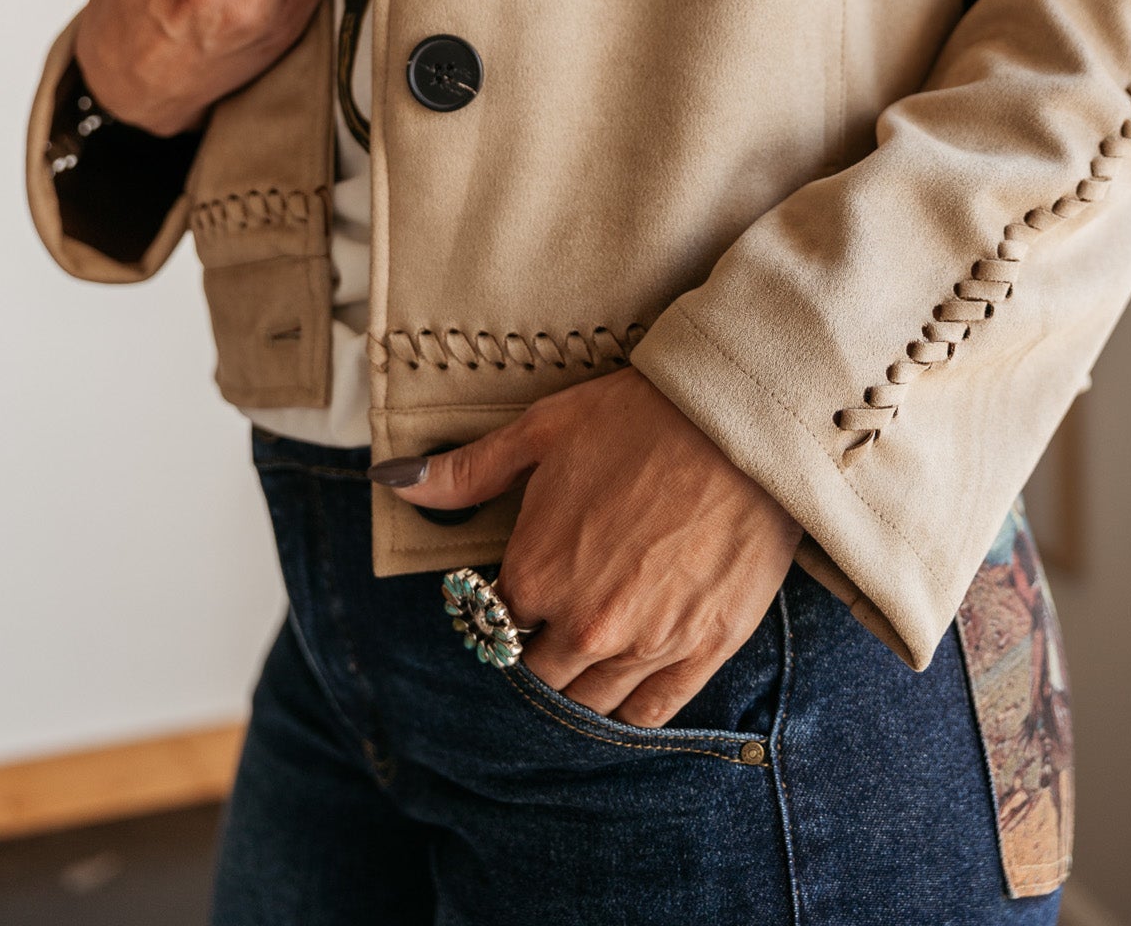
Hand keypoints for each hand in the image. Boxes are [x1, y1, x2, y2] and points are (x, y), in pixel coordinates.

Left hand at [376, 368, 801, 727]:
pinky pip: (652, 712)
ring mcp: (646, 644)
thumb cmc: (637, 418)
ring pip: (591, 702)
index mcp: (535, 575)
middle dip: (540, 647)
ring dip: (583, 680)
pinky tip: (629, 679)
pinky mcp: (702, 650)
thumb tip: (393, 483)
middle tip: (559, 613)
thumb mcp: (543, 432)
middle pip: (539, 675)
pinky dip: (634, 704)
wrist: (737, 424)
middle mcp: (584, 625)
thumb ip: (468, 472)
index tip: (521, 584)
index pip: (495, 623)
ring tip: (593, 643)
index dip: (504, 603)